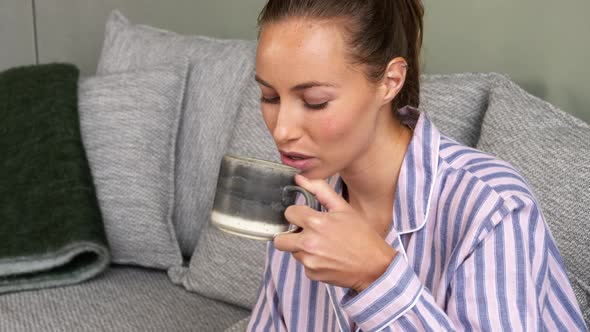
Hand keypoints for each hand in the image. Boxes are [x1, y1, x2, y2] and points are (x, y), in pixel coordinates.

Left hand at [273, 174, 396, 291]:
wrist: (375, 266)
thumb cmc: (362, 236)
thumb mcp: (344, 208)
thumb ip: (320, 191)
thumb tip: (300, 178)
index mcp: (315, 223)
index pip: (289, 214)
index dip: (297, 214)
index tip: (306, 216)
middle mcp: (308, 244)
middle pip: (280, 239)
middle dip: (290, 234)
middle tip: (306, 233)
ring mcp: (309, 261)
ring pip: (293, 252)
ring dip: (302, 248)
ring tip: (323, 245)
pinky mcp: (312, 274)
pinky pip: (304, 265)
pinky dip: (312, 261)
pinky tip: (328, 257)